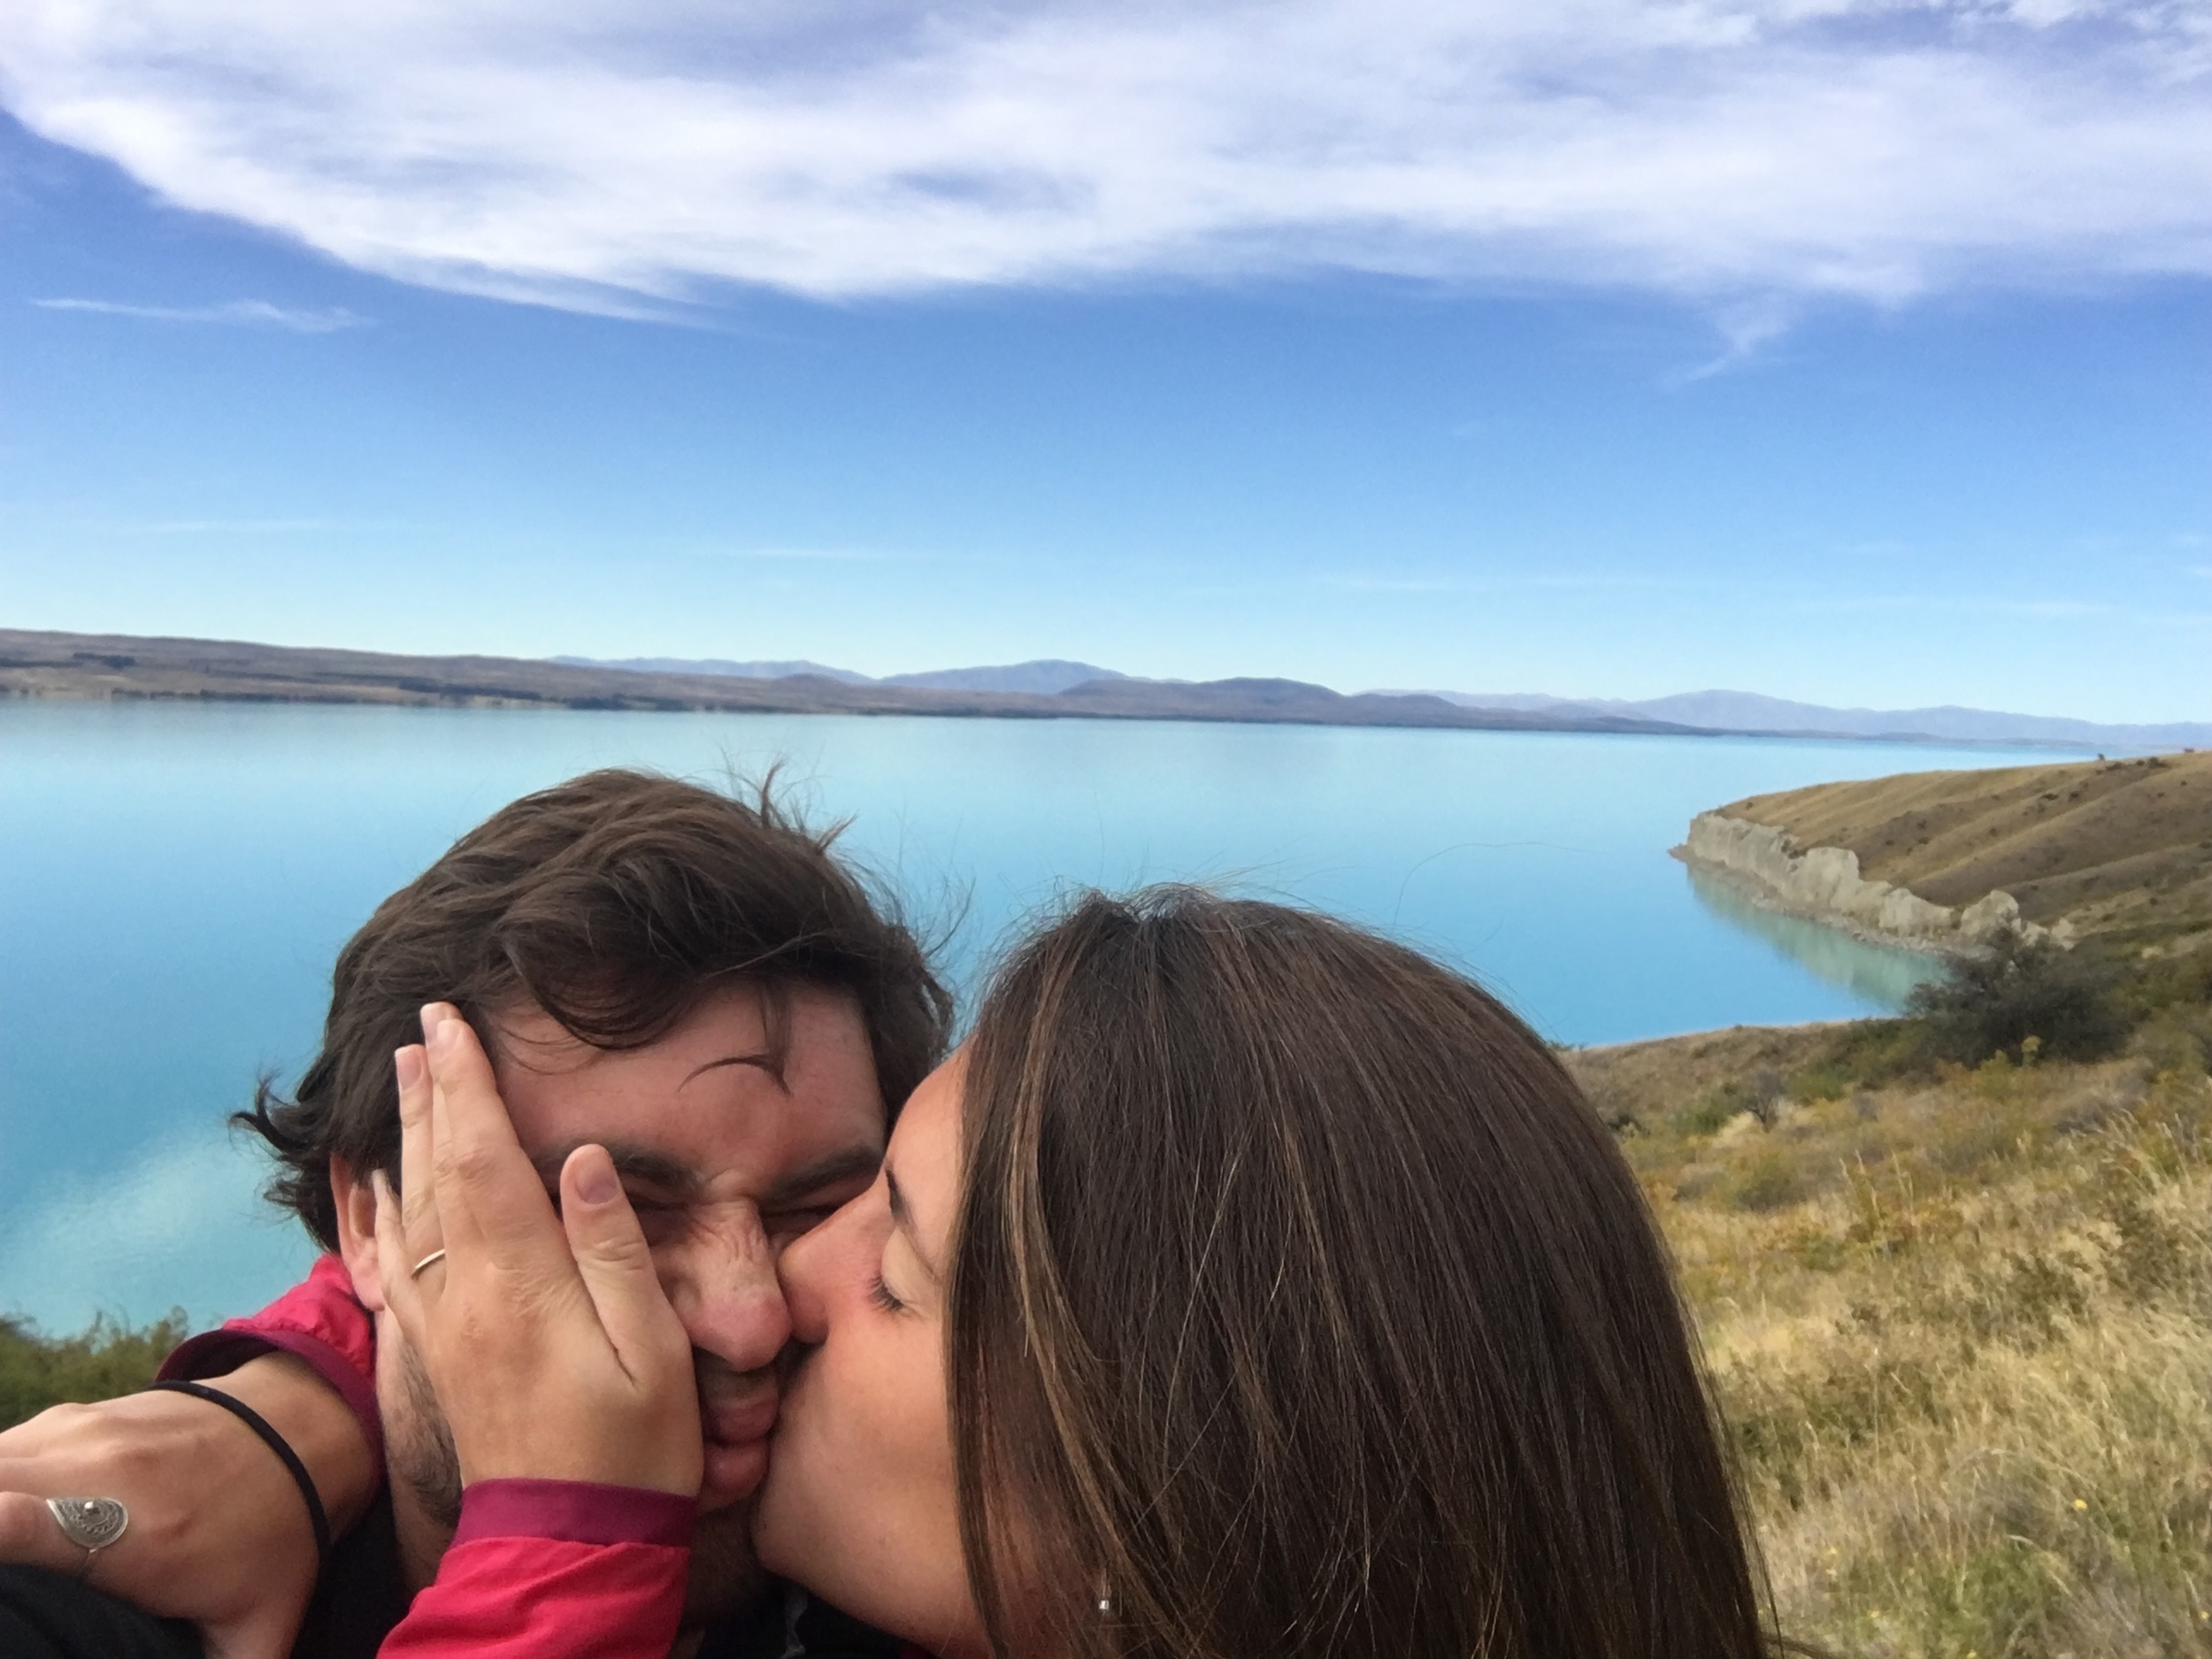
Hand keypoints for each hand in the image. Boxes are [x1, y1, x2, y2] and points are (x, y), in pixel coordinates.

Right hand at [0, 1353, 374, 1658]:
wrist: (304, 1426)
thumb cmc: (277, 1534)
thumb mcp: (261, 1626)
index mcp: (133, 1534)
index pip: (17, 1523)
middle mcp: (94, 1471)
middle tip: (3, 1599)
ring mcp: (77, 1436)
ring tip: (10, 1575)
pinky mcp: (68, 1419)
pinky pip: (4, 1454)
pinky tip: (10, 1531)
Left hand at [375, 1005, 701, 1496]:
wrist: (567, 1545)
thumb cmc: (631, 1449)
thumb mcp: (652, 1348)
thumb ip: (616, 1249)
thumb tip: (584, 1159)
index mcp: (522, 1287)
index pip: (485, 1162)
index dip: (468, 1088)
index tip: (454, 1024)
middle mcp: (467, 1298)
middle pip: (438, 1174)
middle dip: (430, 1095)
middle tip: (420, 1028)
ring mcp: (445, 1328)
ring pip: (413, 1211)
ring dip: (411, 1138)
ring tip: (405, 1082)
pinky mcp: (439, 1355)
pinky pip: (398, 1263)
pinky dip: (390, 1209)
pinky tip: (389, 1186)